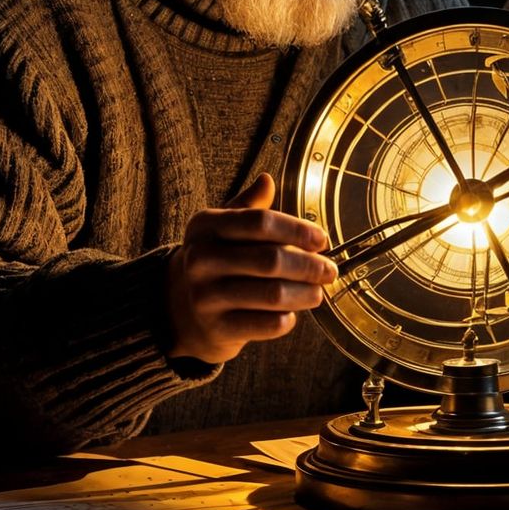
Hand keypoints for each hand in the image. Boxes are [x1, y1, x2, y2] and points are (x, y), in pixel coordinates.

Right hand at [162, 173, 336, 364]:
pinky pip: (267, 325)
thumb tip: (267, 180)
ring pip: (273, 295)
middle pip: (271, 260)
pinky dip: (287, 319)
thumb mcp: (224, 228)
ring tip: (318, 292)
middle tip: (329, 270)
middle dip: (309, 266)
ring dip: (305, 293)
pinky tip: (292, 313)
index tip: (321, 239)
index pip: (260, 222)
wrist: (179, 308)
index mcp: (205, 226)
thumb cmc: (216, 259)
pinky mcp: (217, 329)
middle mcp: (201, 259)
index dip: (297, 230)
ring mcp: (206, 297)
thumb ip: (249, 207)